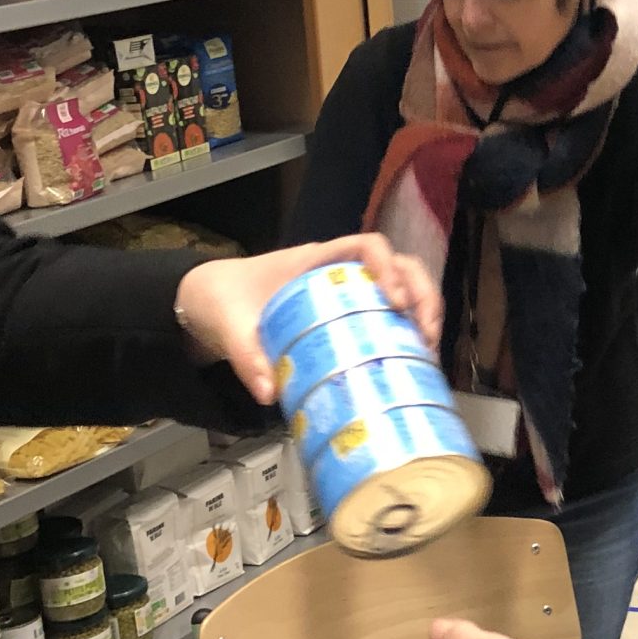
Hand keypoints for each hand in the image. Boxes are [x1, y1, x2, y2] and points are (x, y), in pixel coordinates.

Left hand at [174, 234, 441, 403]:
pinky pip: (385, 319)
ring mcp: (348, 295)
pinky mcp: (348, 320)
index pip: (369, 245)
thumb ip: (245, 354)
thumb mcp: (229, 323)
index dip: (390, 268)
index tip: (395, 300)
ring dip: (423, 316)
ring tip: (428, 354)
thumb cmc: (223, 299)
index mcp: (316, 260)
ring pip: (402, 291)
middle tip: (427, 335)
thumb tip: (269, 392)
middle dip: (423, 296)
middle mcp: (340, 272)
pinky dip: (404, 337)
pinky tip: (409, 365)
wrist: (210, 304)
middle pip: (401, 267)